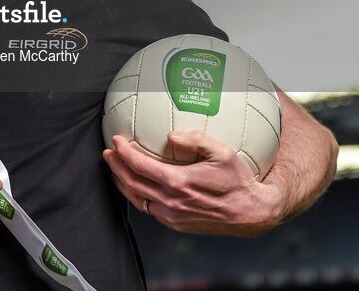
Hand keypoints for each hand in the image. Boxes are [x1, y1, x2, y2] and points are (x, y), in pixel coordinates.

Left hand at [102, 132, 284, 236]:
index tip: (115, 140)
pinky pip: (148, 209)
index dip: (123, 152)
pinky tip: (136, 186)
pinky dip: (136, 196)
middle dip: (115, 166)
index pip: (139, 166)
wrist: (250, 212)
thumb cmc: (238, 180)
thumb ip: (196, 139)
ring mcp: (172, 215)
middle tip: (108, 153)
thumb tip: (170, 135)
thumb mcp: (223, 152)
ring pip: (136, 199)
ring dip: (121, 182)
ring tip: (115, 169)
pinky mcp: (176, 224)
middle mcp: (171, 201)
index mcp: (179, 182)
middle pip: (131, 182)